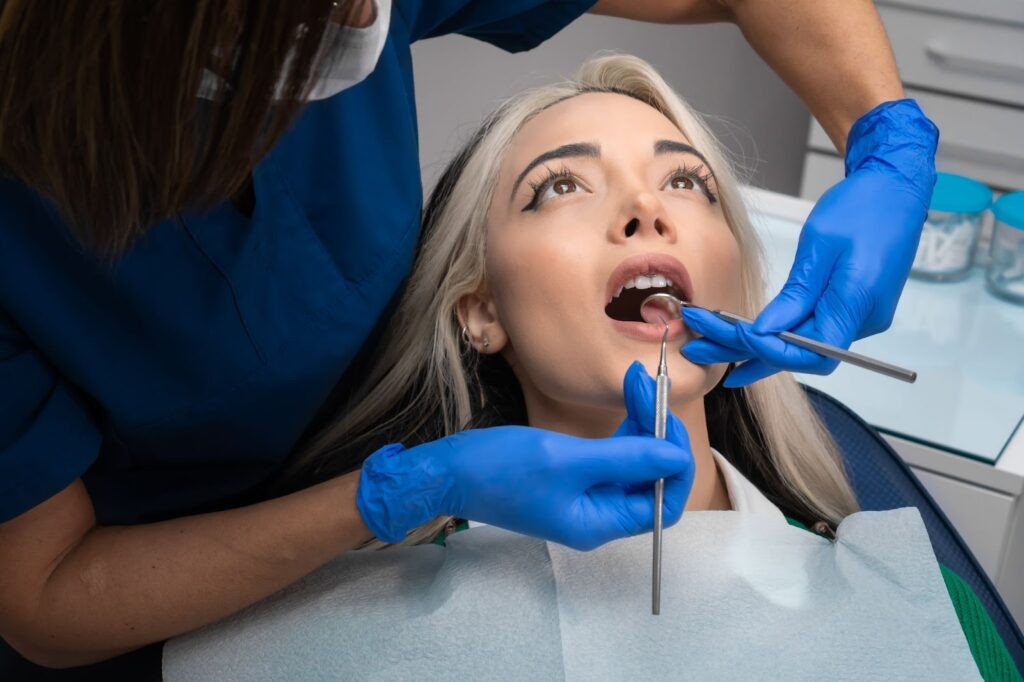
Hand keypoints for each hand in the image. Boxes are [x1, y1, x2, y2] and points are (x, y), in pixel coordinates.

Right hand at [356, 385, 694, 549]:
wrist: (447, 471)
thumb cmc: (500, 469)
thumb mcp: (565, 459)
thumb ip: (625, 458)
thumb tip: (676, 456)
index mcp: (600, 523)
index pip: (665, 503)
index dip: (676, 463)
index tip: (670, 421)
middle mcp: (598, 514)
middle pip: (651, 476)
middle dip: (657, 431)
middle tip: (648, 385)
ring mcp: (585, 495)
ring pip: (632, 460)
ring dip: (640, 421)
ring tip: (636, 379)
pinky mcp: (571, 477)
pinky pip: (610, 453)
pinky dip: (621, 424)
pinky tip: (623, 394)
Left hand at [681, 99, 937, 387]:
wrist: (895, 187)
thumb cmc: (864, 207)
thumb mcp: (820, 245)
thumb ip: (796, 294)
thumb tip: (764, 332)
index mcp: (859, 304)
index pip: (811, 352)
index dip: (769, 350)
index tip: (729, 335)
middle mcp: (862, 320)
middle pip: (800, 354)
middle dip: (747, 353)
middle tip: (698, 348)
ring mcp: (858, 317)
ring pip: (801, 345)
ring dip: (755, 347)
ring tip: (707, 345)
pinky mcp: (850, 308)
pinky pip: (809, 329)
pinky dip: (775, 333)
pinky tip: (742, 335)